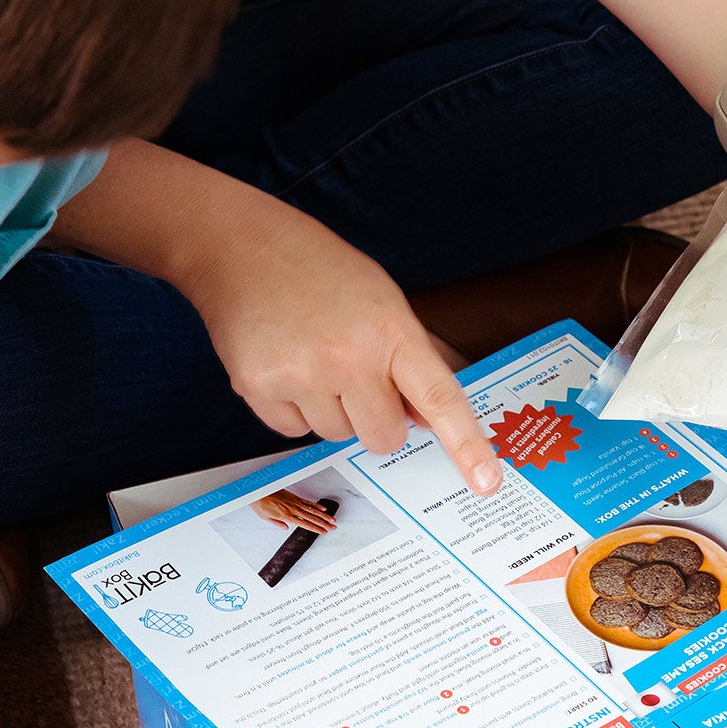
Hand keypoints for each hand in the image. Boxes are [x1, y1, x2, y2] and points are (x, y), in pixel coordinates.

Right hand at [185, 200, 503, 495]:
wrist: (240, 246)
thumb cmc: (318, 269)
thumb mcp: (381, 299)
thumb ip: (409, 358)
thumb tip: (429, 420)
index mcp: (389, 329)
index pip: (439, 398)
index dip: (466, 444)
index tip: (486, 481)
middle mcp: (348, 356)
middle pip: (384, 438)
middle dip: (376, 421)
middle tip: (357, 378)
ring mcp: (300, 374)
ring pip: (336, 436)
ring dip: (331, 410)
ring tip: (312, 357)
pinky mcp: (258, 388)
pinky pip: (293, 432)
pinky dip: (293, 409)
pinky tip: (285, 364)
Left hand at [252, 491, 338, 532]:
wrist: (259, 491)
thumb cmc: (260, 504)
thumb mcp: (266, 517)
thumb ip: (277, 523)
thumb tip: (286, 528)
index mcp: (286, 516)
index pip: (304, 524)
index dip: (315, 528)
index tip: (323, 531)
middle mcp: (292, 509)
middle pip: (312, 518)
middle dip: (324, 523)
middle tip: (332, 527)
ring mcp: (294, 502)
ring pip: (312, 510)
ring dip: (323, 515)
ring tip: (332, 519)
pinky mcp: (294, 497)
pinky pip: (307, 502)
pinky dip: (315, 505)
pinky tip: (322, 509)